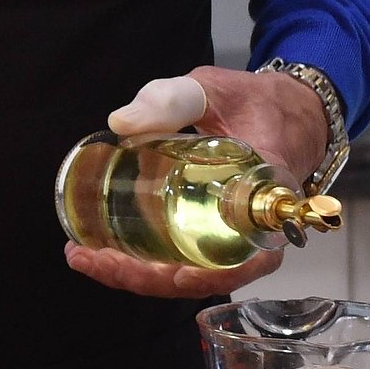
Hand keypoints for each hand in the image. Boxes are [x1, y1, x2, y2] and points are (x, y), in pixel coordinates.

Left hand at [64, 63, 330, 300]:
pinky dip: (143, 262)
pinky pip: (182, 257)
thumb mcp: (214, 91)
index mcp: (268, 200)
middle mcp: (255, 230)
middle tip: (95, 259)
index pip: (249, 256)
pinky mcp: (212, 230)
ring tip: (86, 259)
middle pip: (205, 275)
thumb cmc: (255, 102)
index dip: (213, 274)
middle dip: (148, 277)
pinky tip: (100, 252)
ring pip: (188, 272)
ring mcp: (232, 235)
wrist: (283, 108)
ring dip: (138, 275)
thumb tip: (120, 123)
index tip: (177, 275)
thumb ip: (171, 100)